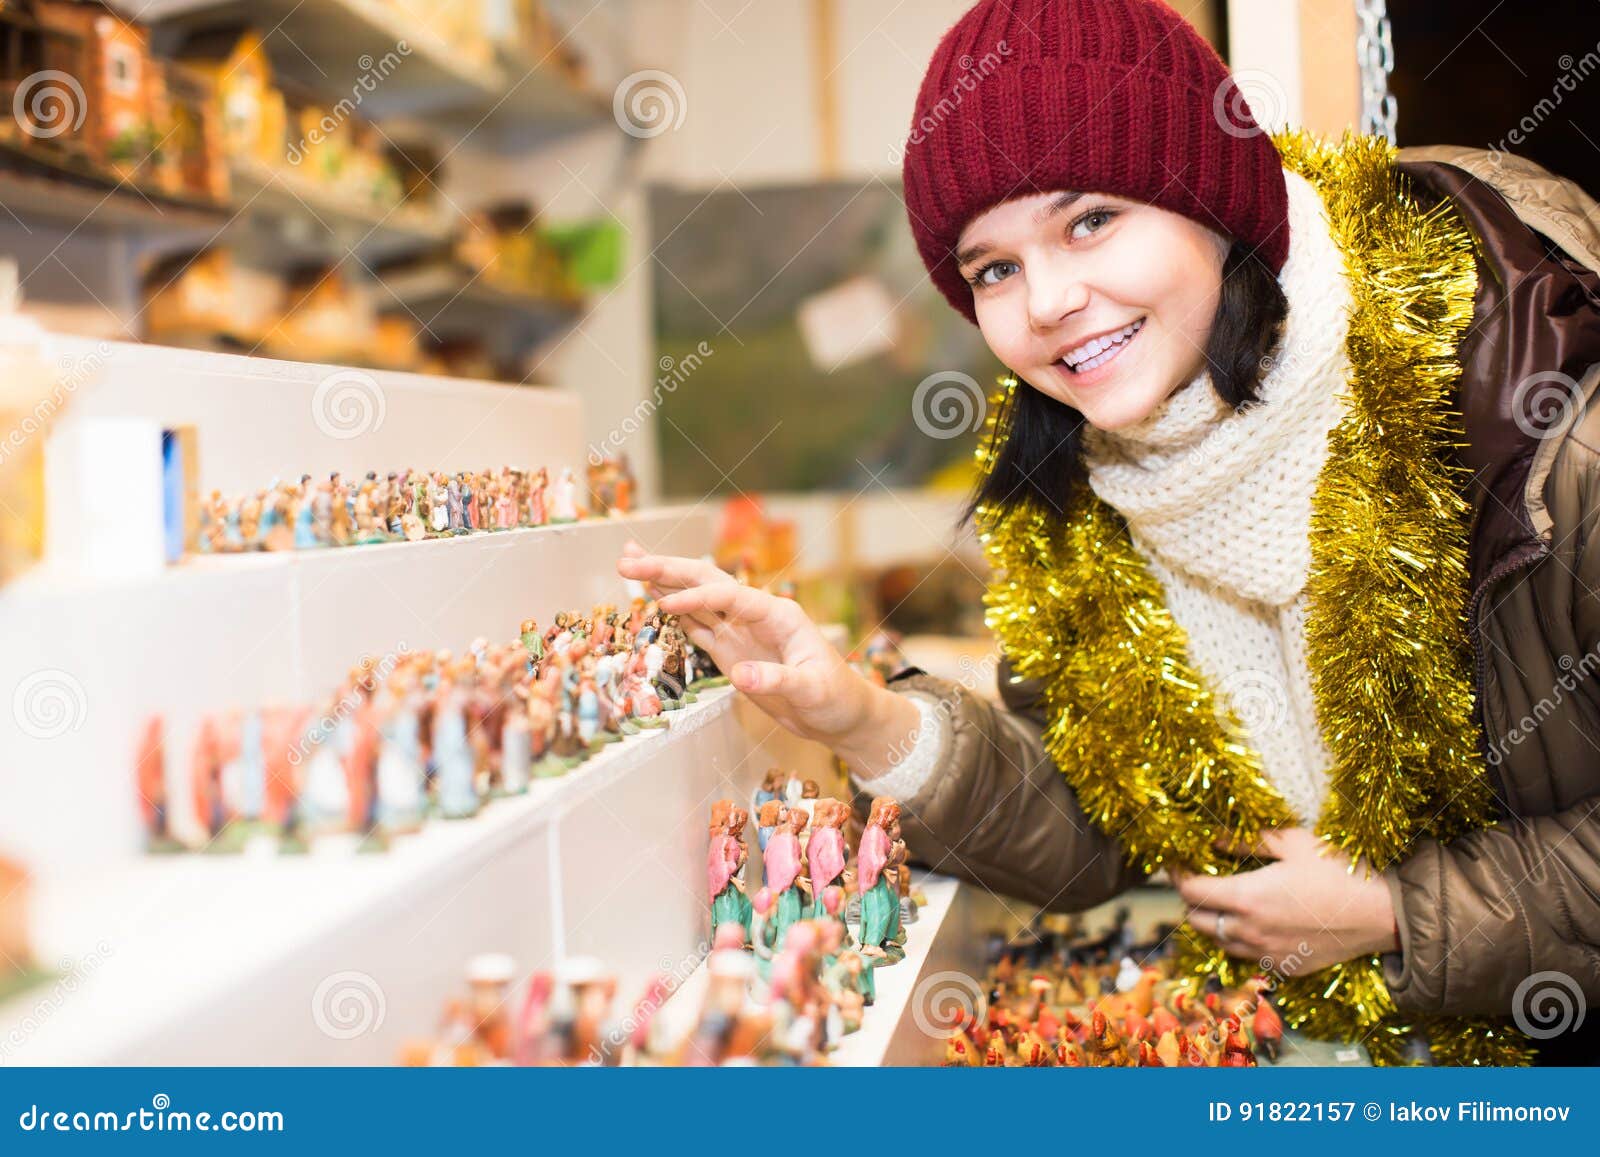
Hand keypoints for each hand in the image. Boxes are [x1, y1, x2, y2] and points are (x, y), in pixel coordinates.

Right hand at [615, 542, 919, 766]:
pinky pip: (697, 626)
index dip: (696, 598)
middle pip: (706, 583)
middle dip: (668, 570)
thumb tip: (740, 675)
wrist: (841, 715)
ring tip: (629, 564)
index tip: (665, 603)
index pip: (729, 597)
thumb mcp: (812, 690)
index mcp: (777, 614)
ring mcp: (740, 632)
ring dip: (664, 582)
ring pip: (696, 600)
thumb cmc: (836, 697)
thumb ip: (777, 680)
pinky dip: (673, 611)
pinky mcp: (732, 651)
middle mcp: (755, 615)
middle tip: (628, 559)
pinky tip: (652, 598)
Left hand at [1169, 828, 1398, 970]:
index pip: (1191, 892)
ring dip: (1212, 921)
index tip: (1176, 863)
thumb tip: (1214, 839)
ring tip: (1223, 899)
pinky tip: (1253, 921)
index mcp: (1246, 898)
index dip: (1177, 875)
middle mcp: (1249, 933)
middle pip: (1196, 921)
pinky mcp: (1283, 968)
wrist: (1383, 915)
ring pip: (1218, 941)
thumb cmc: (1340, 871)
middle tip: (1197, 879)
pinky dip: (1238, 938)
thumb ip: (1248, 840)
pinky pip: (1246, 955)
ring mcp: (1266, 955)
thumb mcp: (1293, 842)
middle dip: (1189, 899)